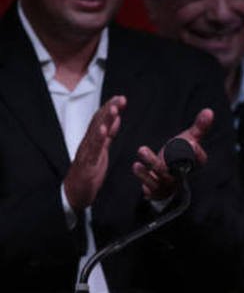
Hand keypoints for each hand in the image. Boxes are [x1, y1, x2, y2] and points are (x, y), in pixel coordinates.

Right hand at [63, 95, 125, 210]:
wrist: (74, 193)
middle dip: (110, 109)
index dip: (110, 108)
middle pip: (98, 122)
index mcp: (93, 141)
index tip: (121, 98)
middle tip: (120, 98)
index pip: (101, 121)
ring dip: (104, 120)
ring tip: (113, 109)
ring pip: (95, 133)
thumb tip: (115, 120)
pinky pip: (93, 150)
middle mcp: (88, 143)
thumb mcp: (101, 151)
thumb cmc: (87, 173)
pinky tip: (103, 130)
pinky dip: (98, 139)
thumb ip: (107, 136)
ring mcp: (86, 153)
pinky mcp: (87, 164)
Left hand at [133, 108, 212, 199]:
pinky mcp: (156, 190)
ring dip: (152, 162)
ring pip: (163, 173)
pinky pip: (151, 184)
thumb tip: (209, 111)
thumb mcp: (188, 140)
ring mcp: (170, 183)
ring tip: (141, 150)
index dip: (195, 152)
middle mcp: (183, 175)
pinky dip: (144, 175)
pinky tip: (137, 166)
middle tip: (172, 144)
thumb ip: (199, 127)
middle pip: (181, 166)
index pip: (199, 159)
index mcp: (194, 164)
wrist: (163, 179)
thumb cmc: (177, 156)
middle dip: (175, 156)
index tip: (191, 143)